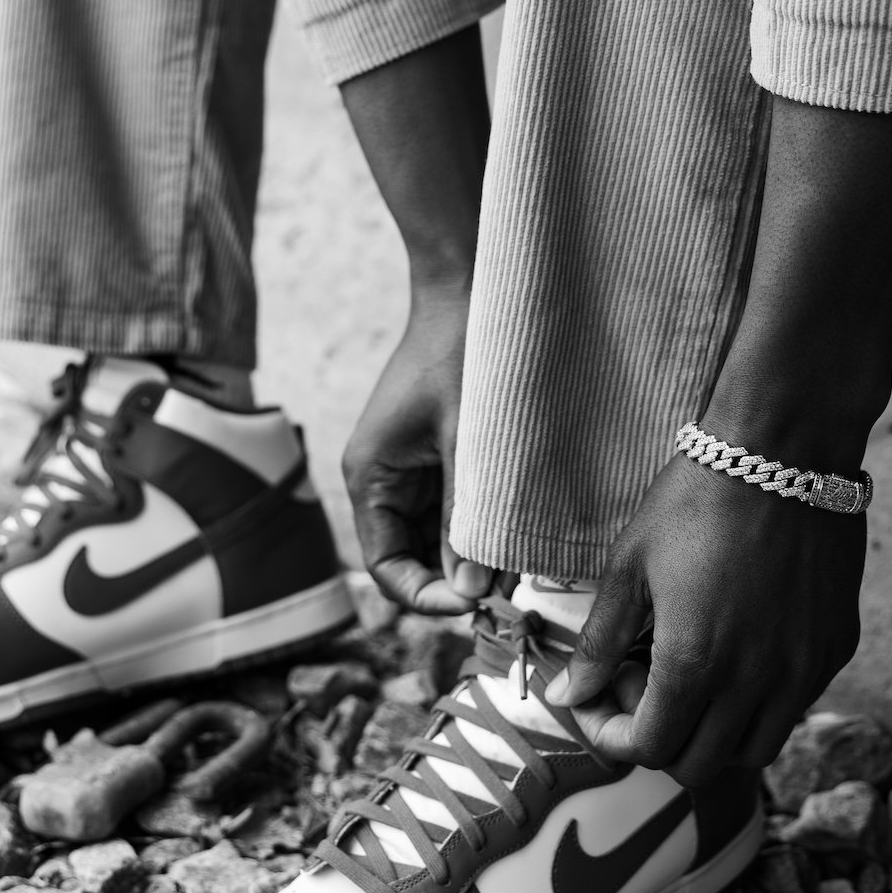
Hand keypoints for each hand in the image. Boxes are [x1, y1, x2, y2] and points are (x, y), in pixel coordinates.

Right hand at [343, 283, 493, 614]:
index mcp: (370, 479)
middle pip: (414, 560)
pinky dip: (485, 527)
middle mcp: (383, 482)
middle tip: (514, 587)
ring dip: (477, 555)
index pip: (388, 568)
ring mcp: (412, 472)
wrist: (468, 291)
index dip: (429, 596)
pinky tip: (521, 528)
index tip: (480, 601)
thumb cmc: (461, 355)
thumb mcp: (467, 444)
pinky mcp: (440, 460)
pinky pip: (458, 513)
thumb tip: (475, 591)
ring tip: (521, 556)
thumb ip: (468, 519)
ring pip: (440, 542)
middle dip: (459, 579)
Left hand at [545, 451, 863, 784]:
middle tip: (639, 682)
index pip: (648, 749)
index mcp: (694, 663)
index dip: (611, 735)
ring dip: (713, 732)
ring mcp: (804, 670)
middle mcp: (756, 681)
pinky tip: (737, 649)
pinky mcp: (836, 648)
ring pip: (755, 749)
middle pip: (700, 765)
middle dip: (658, 739)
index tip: (598, 698)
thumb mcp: (629, 566)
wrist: (784, 451)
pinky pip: (795, 706)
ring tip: (690, 675)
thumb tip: (565, 695)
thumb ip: (599, 641)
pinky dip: (760, 702)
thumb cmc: (696, 500)